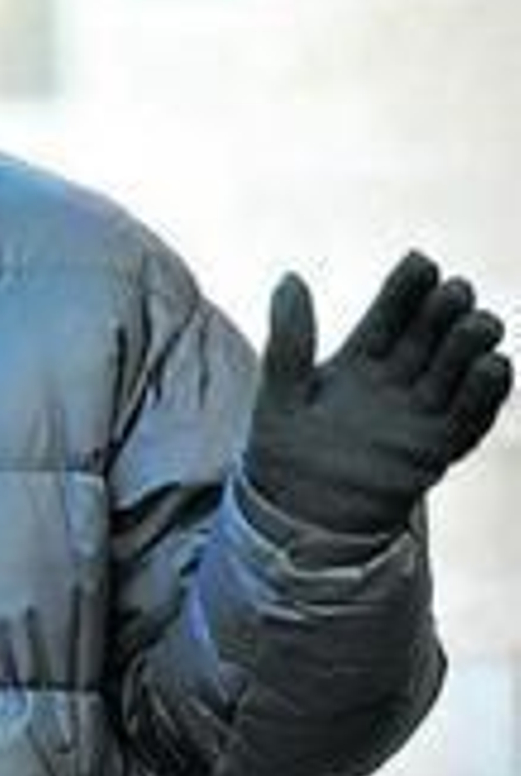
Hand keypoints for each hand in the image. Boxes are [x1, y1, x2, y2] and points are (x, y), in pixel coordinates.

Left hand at [244, 250, 511, 534]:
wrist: (297, 513)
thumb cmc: (283, 450)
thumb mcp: (281, 388)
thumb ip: (290, 338)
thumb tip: (290, 276)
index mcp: (358, 360)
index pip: (389, 314)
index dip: (406, 289)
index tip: (421, 262)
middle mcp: (395, 381)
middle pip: (430, 335)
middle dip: (446, 311)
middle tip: (454, 292)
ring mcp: (419, 414)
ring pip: (456, 371)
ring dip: (470, 345)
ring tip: (478, 324)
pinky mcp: (436, 448)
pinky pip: (468, 419)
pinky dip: (484, 395)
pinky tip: (494, 366)